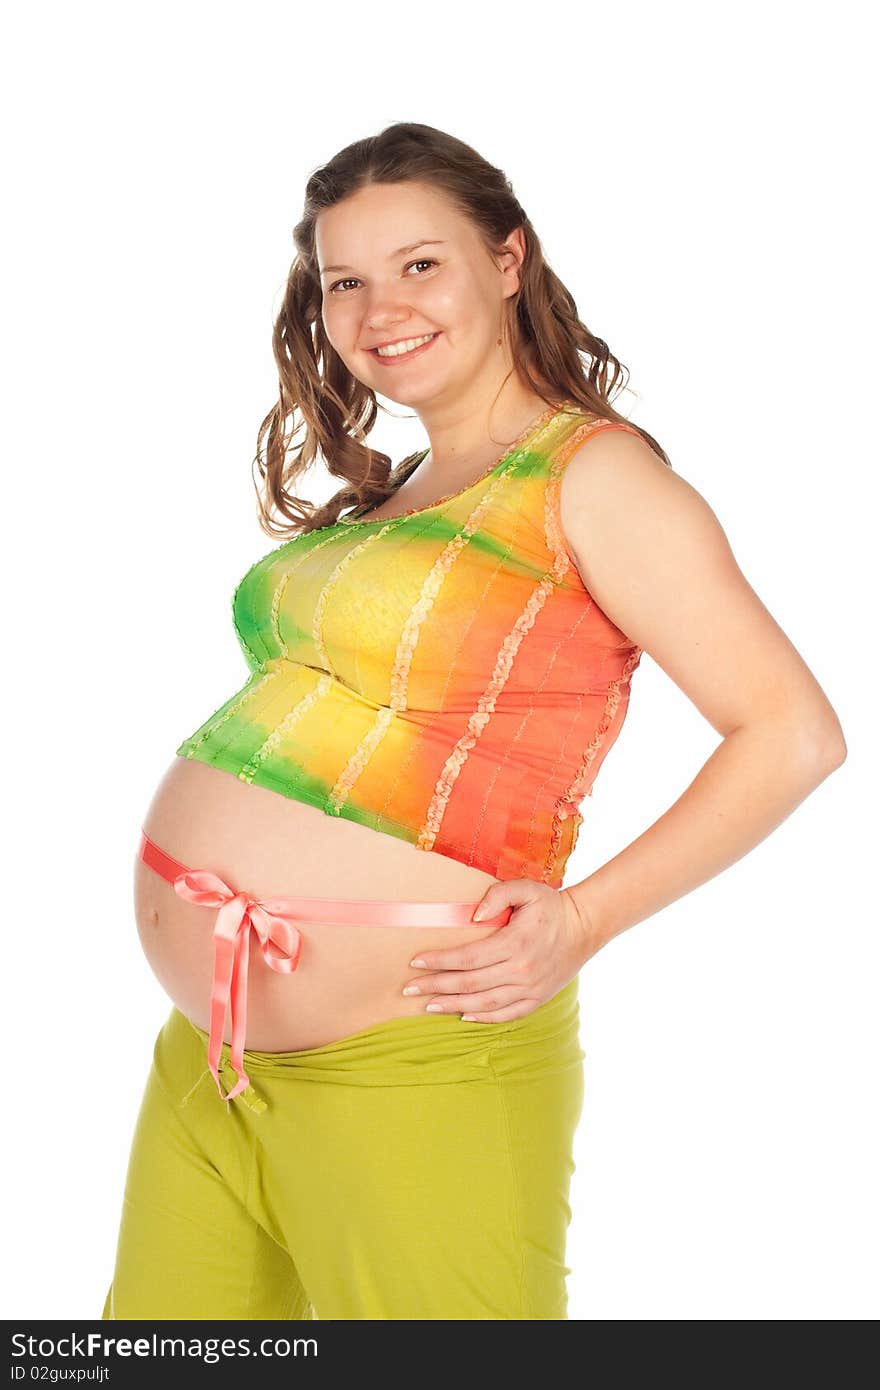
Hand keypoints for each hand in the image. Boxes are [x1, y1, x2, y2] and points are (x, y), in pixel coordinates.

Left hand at [402, 878, 602, 1022]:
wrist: (585, 926)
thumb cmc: (551, 905)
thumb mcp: (526, 889)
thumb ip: (497, 896)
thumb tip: (472, 916)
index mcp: (515, 943)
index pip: (468, 957)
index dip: (439, 961)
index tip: (415, 961)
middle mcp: (521, 970)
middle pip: (469, 983)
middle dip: (436, 986)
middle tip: (408, 989)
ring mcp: (530, 988)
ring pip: (484, 1003)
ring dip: (452, 1005)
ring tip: (428, 1005)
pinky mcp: (537, 998)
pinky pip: (506, 1014)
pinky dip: (483, 1018)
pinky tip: (463, 1015)